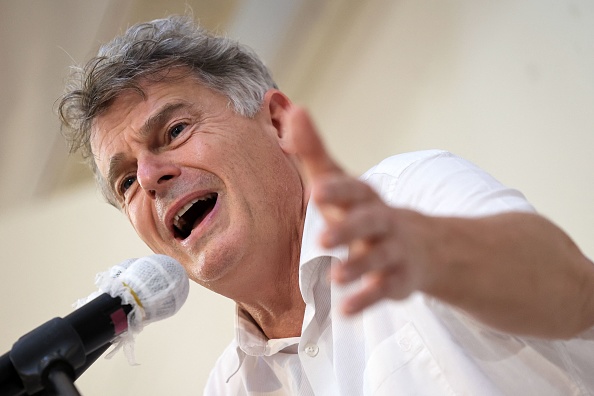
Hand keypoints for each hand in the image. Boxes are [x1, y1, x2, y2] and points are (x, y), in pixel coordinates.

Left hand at [287, 106, 436, 314]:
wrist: (421, 245)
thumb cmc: (365, 210)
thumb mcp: (341, 182)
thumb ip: (315, 152)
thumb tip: (295, 109)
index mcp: (365, 197)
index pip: (355, 189)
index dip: (338, 189)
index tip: (317, 190)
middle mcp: (382, 221)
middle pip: (369, 222)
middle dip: (348, 229)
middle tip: (322, 238)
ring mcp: (393, 251)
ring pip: (378, 258)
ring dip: (359, 266)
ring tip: (337, 277)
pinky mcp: (397, 280)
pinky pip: (383, 290)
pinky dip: (367, 299)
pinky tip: (347, 311)